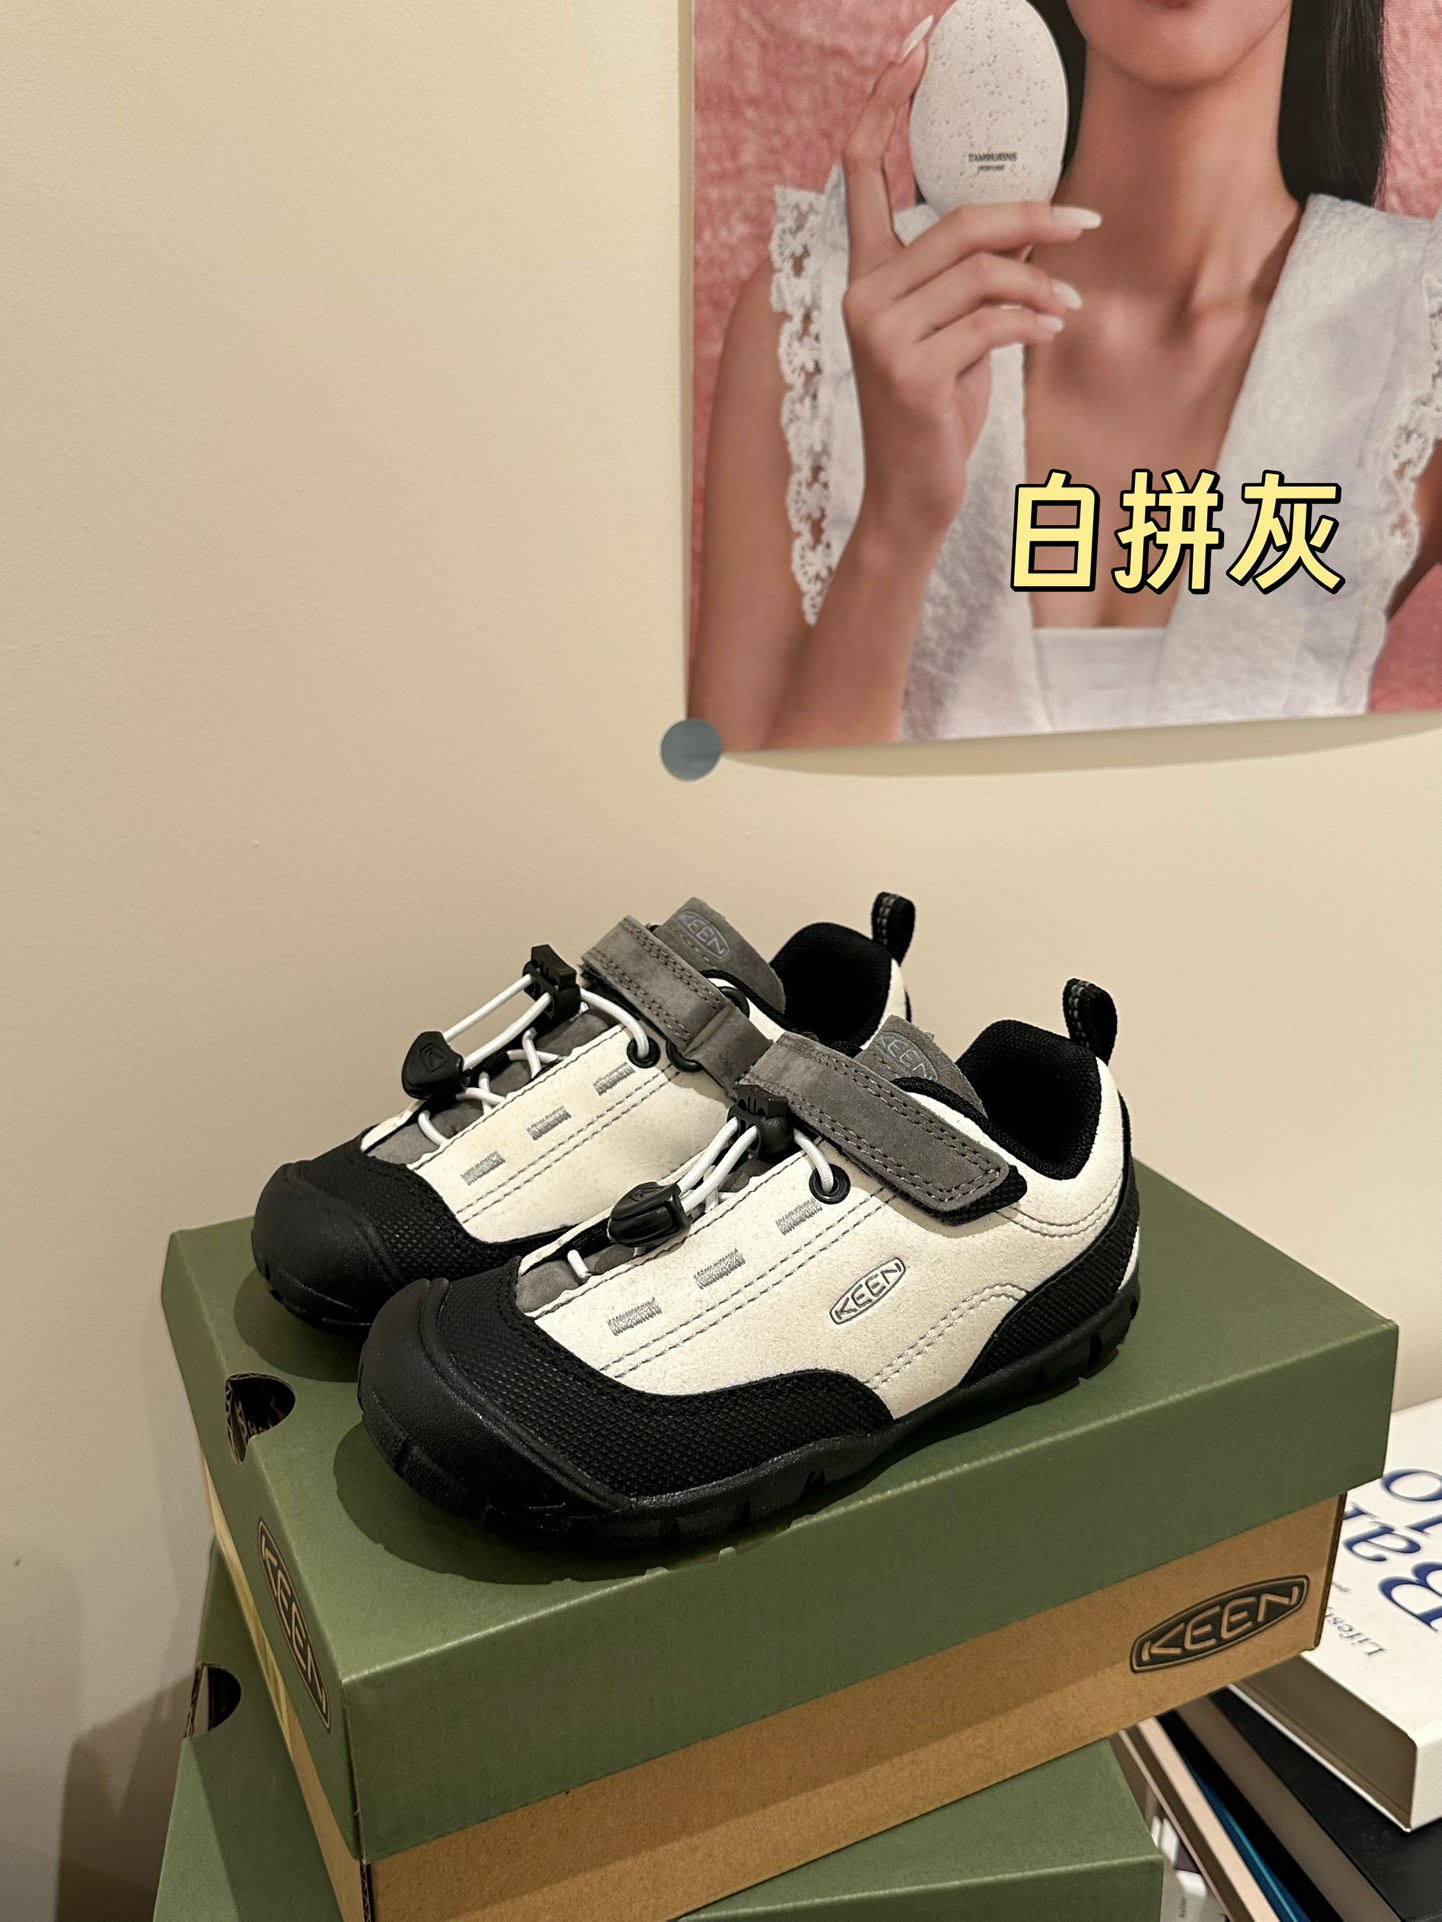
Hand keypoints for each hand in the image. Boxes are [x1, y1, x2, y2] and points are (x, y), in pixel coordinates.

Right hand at [841, 31, 1098, 557]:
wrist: (911, 499)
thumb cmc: (934, 416)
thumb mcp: (955, 335)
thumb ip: (976, 277)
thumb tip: (1039, 219)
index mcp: (866, 276)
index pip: (863, 170)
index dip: (887, 101)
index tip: (920, 43)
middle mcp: (861, 294)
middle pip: (958, 220)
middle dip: (1034, 218)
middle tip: (1087, 222)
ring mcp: (877, 333)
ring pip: (982, 270)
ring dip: (1042, 283)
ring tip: (1068, 306)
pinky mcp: (907, 370)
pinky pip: (990, 320)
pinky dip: (1033, 322)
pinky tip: (1051, 334)